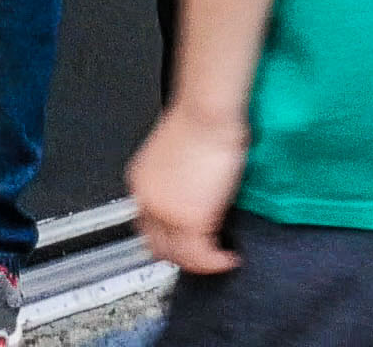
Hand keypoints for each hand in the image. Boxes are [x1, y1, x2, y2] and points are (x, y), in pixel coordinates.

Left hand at [127, 103, 247, 274]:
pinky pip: (202, 256)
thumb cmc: (200, 118)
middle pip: (159, 245)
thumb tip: (196, 189)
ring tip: (220, 258)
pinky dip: (216, 262)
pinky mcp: (191, 219)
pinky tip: (229, 257)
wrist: (207, 111)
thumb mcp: (180, 153)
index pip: (148, 224)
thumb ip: (181, 178)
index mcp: (143, 182)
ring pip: (180, 255)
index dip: (170, 238)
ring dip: (202, 262)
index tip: (187, 241)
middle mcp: (149, 199)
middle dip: (183, 255)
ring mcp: (168, 212)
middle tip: (205, 256)